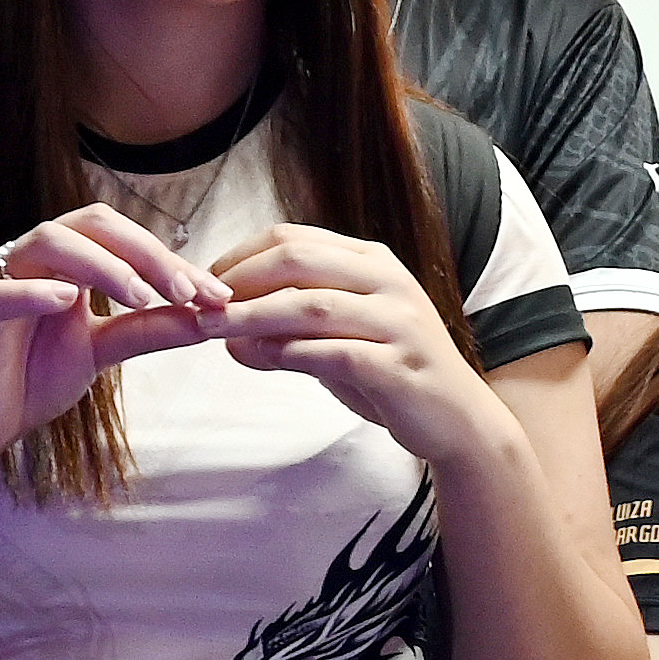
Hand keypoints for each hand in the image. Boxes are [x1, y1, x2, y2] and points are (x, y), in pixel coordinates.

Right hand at [0, 202, 227, 465]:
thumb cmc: (33, 378)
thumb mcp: (104, 351)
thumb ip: (149, 330)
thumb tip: (209, 317)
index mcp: (70, 261)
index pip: (125, 240)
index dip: (171, 261)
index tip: (215, 295)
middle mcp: (38, 258)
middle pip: (93, 224)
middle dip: (145, 253)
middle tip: (186, 290)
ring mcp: (5, 278)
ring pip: (51, 241)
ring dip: (102, 264)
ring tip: (141, 297)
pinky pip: (2, 290)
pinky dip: (35, 291)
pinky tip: (70, 302)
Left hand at [201, 225, 505, 471]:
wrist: (459, 420)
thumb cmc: (391, 374)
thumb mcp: (336, 343)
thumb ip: (287, 334)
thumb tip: (228, 337)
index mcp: (371, 262)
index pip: (292, 239)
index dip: (240, 256)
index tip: (203, 284)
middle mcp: (387, 282)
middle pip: (297, 260)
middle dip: (239, 280)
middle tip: (199, 305)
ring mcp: (397, 322)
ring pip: (310, 306)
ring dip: (253, 316)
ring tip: (212, 330)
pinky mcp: (399, 366)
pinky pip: (334, 353)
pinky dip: (290, 353)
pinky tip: (258, 358)